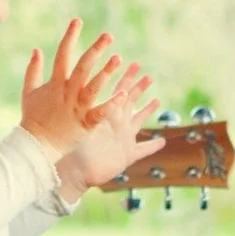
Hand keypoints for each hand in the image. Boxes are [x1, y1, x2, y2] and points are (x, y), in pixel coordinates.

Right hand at [19, 18, 118, 161]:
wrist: (35, 145)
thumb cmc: (33, 118)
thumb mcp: (29, 91)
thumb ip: (33, 70)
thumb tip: (36, 49)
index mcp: (55, 83)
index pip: (63, 54)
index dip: (70, 36)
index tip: (78, 21)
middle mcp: (67, 92)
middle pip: (83, 67)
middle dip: (95, 50)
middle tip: (108, 36)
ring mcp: (77, 108)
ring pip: (93, 87)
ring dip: (106, 72)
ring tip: (119, 58)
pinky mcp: (85, 123)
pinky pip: (100, 113)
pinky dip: (111, 104)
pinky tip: (123, 94)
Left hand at [55, 67, 164, 198]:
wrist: (74, 171)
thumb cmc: (71, 146)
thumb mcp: (84, 122)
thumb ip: (90, 106)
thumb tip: (80, 83)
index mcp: (107, 113)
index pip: (119, 90)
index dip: (126, 77)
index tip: (133, 64)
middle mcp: (116, 123)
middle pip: (131, 101)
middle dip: (139, 88)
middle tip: (148, 75)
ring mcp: (122, 139)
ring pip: (139, 121)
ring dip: (148, 111)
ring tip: (156, 100)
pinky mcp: (127, 155)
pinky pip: (144, 150)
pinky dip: (153, 146)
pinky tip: (163, 141)